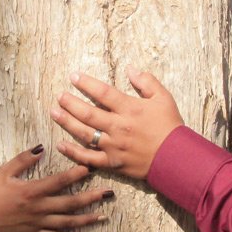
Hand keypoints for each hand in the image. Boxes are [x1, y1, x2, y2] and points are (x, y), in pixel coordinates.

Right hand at [0, 146, 107, 231]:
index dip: (77, 174)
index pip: (59, 181)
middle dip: (91, 198)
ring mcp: (37, 223)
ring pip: (67, 222)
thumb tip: (41, 148)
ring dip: (86, 219)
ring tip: (103, 216)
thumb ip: (23, 160)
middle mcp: (39, 208)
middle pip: (70, 203)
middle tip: (109, 193)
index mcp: (32, 191)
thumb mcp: (4, 171)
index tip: (91, 167)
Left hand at [51, 68, 183, 179]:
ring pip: (84, 133)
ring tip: (54, 113)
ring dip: (67, 122)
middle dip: (70, 103)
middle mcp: (119, 127)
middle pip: (88, 113)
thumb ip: (147, 82)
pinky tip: (61, 144)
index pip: (103, 92)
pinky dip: (73, 152)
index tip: (73, 77)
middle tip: (59, 96)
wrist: (178, 159)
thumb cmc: (171, 127)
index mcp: (130, 109)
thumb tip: (130, 68)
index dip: (86, 83)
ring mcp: (114, 146)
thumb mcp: (164, 98)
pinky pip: (89, 158)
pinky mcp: (112, 163)